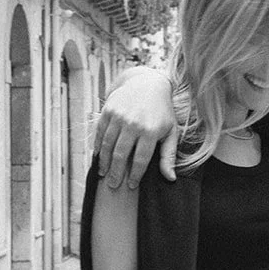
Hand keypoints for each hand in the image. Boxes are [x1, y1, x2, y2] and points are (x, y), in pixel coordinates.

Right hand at [94, 68, 179, 188]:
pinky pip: (100, 133)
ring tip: (104, 174)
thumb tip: (170, 178)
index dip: (135, 175)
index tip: (131, 185)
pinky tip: (98, 157)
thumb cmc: (162, 112)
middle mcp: (133, 124)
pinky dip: (97, 146)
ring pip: (108, 145)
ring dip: (104, 162)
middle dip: (116, 173)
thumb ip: (169, 156)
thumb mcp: (170, 132)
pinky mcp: (108, 111)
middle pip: (121, 155)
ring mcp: (119, 117)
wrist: (147, 83)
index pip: (140, 160)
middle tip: (113, 185)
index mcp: (150, 131)